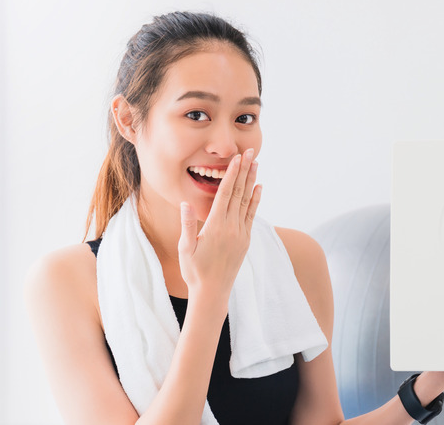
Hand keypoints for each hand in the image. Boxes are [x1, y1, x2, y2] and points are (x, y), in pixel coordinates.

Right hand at [177, 148, 260, 299]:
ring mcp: (241, 233)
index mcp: (216, 226)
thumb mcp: (185, 249)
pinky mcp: (246, 239)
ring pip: (247, 201)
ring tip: (256, 164)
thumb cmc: (195, 271)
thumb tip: (184, 203)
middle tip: (251, 152)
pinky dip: (255, 200)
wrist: (213, 292)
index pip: (225, 194)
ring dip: (252, 181)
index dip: (232, 175)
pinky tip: (259, 188)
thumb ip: (187, 226)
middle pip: (240, 193)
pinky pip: (252, 215)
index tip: (237, 159)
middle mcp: (232, 227)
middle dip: (245, 171)